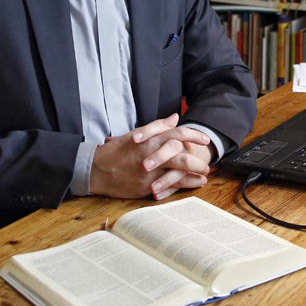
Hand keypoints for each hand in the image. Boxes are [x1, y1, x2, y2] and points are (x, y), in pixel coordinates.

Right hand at [89, 114, 213, 199]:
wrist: (96, 170)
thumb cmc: (117, 151)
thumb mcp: (136, 134)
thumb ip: (157, 126)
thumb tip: (175, 118)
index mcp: (149, 139)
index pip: (177, 134)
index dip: (194, 135)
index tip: (205, 139)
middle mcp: (151, 155)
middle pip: (181, 155)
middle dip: (198, 160)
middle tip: (208, 163)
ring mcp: (149, 172)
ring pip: (177, 172)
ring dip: (194, 174)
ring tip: (204, 175)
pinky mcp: (145, 186)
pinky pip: (169, 187)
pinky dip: (183, 186)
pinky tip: (192, 185)